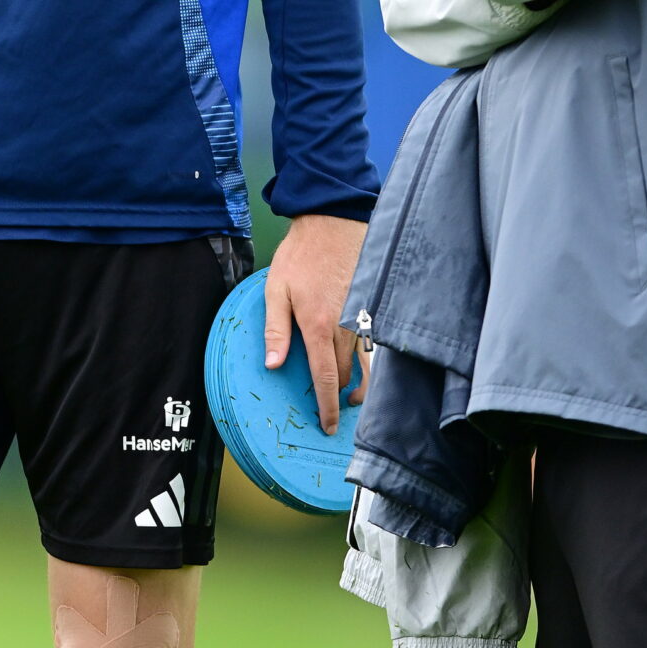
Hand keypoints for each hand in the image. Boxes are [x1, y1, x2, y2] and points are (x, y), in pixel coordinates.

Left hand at [264, 213, 367, 435]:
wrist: (333, 221)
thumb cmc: (301, 255)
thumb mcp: (276, 290)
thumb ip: (276, 330)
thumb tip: (274, 365)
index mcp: (319, 327)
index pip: (326, 379)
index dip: (327, 407)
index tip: (327, 425)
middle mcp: (346, 327)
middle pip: (347, 375)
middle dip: (341, 397)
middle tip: (333, 412)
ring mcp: (362, 316)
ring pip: (365, 363)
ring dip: (360, 384)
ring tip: (352, 396)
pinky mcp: (371, 306)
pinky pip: (372, 343)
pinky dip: (368, 360)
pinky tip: (360, 363)